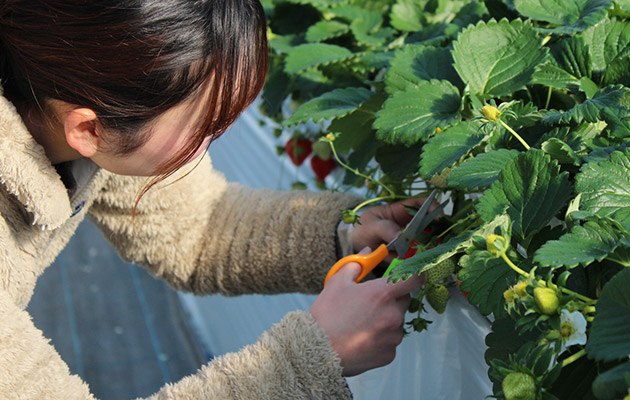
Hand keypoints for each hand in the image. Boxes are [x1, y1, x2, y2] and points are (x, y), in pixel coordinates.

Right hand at [309, 248, 422, 375]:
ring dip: (387, 319)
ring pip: (397, 322)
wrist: (317, 350)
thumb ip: (356, 265)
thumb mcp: (337, 282)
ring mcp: (393, 337)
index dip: (413, 274)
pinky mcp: (390, 354)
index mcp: (382, 294)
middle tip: (371, 302)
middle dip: (393, 298)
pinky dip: (381, 339)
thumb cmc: (326, 314)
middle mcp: (393, 315)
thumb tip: (369, 252)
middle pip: (404, 300)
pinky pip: (391, 341)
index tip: (408, 275)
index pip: (414, 278)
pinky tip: (362, 338)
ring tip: (362, 323)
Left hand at [351, 197, 432, 260]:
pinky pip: (417, 256)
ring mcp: (410, 238)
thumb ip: (384, 228)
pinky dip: (412, 259)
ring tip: (411, 253)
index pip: (422, 203)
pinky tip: (399, 260)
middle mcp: (410, 223)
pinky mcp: (408, 253)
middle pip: (431, 224)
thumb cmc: (363, 229)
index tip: (439, 218)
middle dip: (436, 232)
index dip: (433, 207)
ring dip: (424, 248)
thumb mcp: (370, 226)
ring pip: (427, 241)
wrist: (355, 245)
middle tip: (434, 242)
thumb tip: (401, 236)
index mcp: (401, 210)